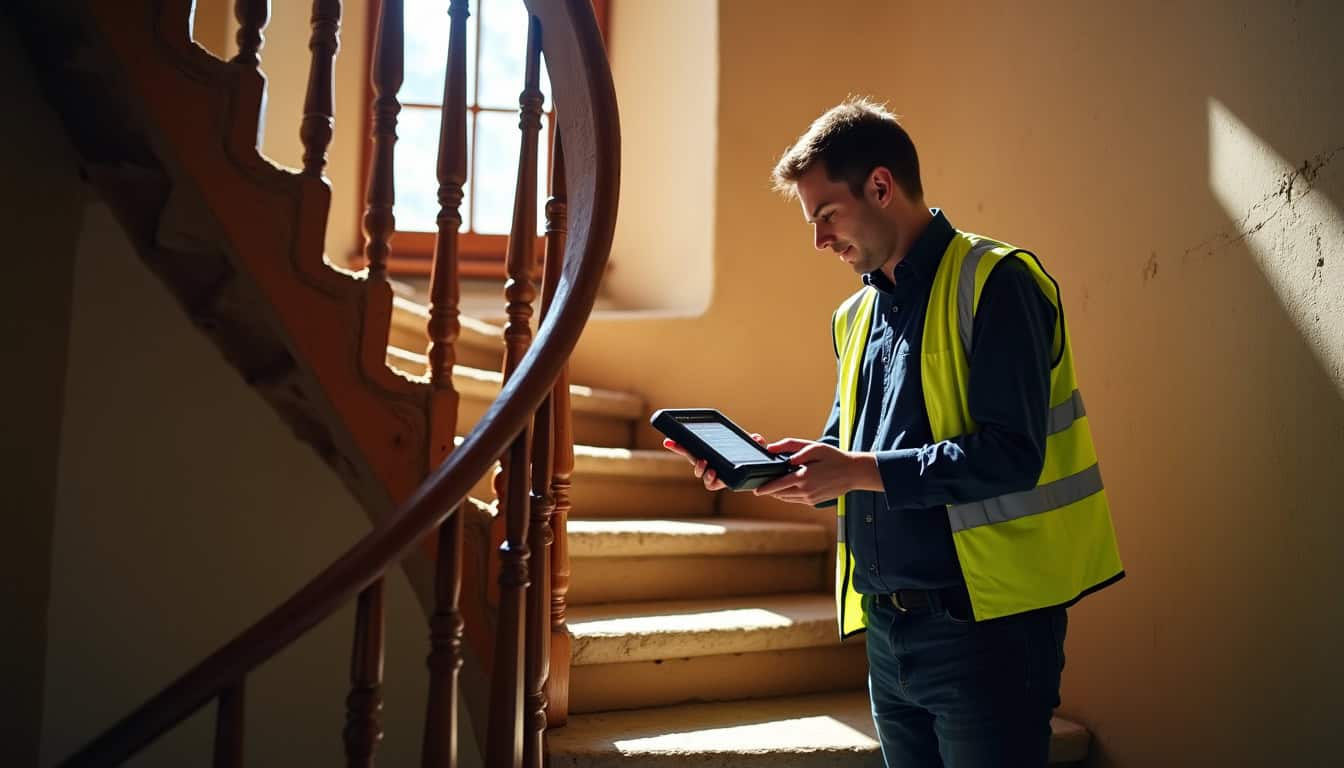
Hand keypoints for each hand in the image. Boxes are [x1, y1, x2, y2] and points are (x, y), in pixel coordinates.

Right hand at [662, 433, 767, 491]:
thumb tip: (757, 438)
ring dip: (700, 468)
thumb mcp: (753, 447)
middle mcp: (710, 463)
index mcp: (712, 452)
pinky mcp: (722, 483)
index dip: (678, 445)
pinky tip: (715, 473)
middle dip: (681, 451)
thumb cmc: (751, 458)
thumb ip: (755, 442)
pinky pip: (712, 484)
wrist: (760, 476)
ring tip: (706, 463)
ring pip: (701, 474)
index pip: (692, 447)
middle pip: (691, 457)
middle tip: (679, 443)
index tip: (667, 440)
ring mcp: (715, 475)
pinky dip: (712, 479)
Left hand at [752, 438, 881, 505]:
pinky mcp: (814, 502)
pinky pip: (795, 500)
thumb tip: (772, 449)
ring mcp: (810, 498)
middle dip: (770, 490)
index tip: (755, 490)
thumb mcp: (813, 447)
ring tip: (774, 484)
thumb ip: (791, 446)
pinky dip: (789, 494)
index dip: (765, 488)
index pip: (778, 485)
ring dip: (778, 492)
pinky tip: (789, 486)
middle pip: (780, 494)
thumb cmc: (834, 457)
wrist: (854, 473)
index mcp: (804, 477)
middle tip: (761, 484)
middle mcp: (806, 491)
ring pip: (787, 498)